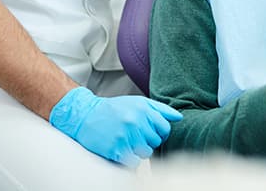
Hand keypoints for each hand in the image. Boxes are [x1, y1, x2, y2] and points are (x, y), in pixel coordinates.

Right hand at [49, 87, 181, 167]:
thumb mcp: (138, 102)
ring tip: (129, 142)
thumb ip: (160, 109)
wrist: (86, 115)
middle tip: (137, 137)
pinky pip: (134, 162)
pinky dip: (130, 159)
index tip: (152, 133)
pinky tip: (122, 149)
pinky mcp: (116, 149)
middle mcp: (136, 121)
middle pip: (156, 141)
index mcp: (144, 108)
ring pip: (146, 152)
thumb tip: (179, 117)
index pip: (165, 127)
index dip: (160, 133)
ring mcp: (126, 135)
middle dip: (149, 141)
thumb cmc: (115, 109)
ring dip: (139, 151)